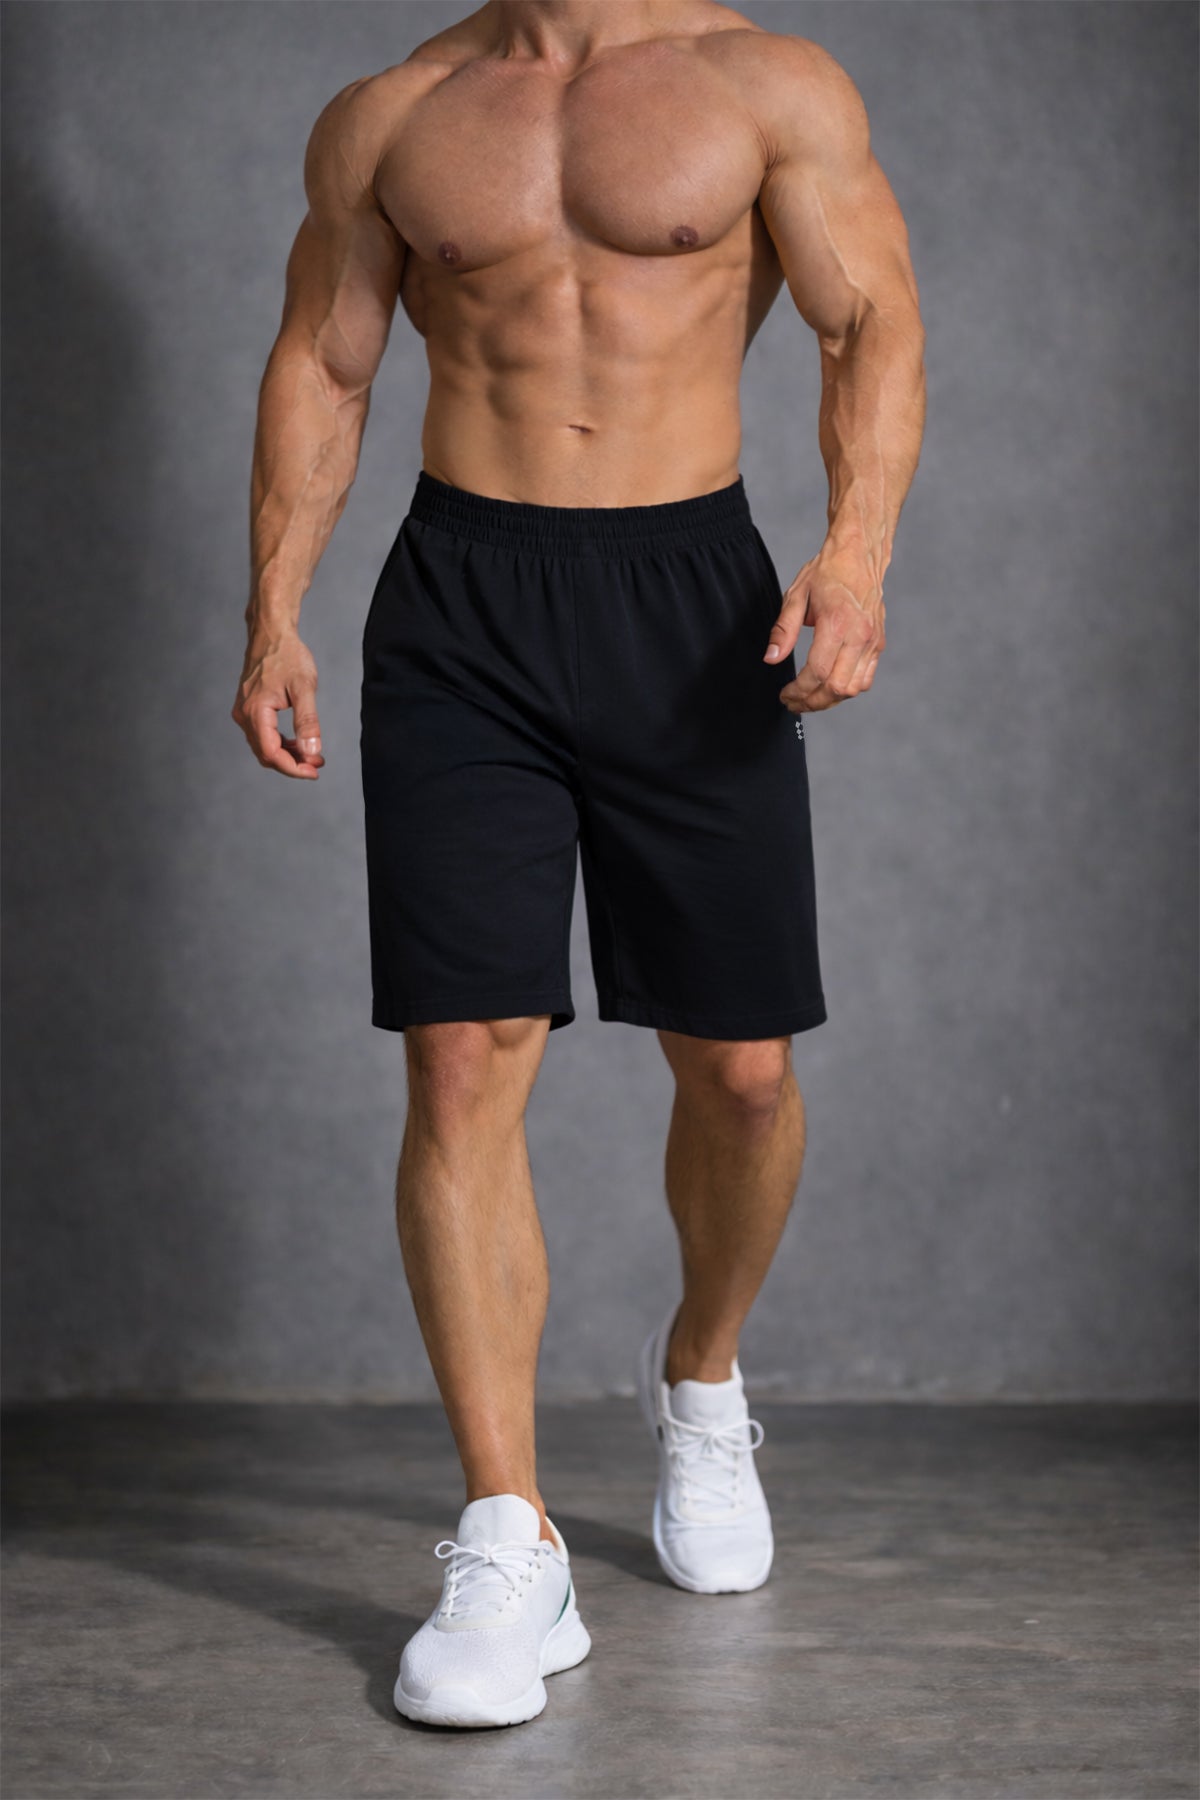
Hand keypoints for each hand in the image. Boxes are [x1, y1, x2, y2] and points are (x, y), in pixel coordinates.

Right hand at [231, 628, 325, 777]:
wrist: (272, 634)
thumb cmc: (288, 656)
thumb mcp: (304, 688)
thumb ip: (307, 721)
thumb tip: (311, 751)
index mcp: (256, 712)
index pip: (271, 753)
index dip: (293, 768)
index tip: (314, 771)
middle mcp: (244, 715)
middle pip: (266, 754)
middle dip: (293, 764)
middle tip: (318, 764)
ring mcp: (244, 712)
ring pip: (264, 746)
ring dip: (288, 755)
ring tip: (313, 755)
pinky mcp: (249, 708)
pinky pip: (263, 735)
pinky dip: (281, 743)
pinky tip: (300, 743)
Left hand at [763, 542, 885, 711]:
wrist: (860, 555)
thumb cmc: (827, 572)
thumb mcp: (796, 596)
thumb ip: (783, 630)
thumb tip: (771, 659)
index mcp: (837, 623)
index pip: (817, 672)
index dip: (798, 690)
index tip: (784, 694)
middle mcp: (860, 635)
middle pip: (836, 687)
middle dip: (812, 702)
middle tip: (793, 704)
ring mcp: (872, 641)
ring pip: (853, 689)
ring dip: (829, 700)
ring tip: (809, 699)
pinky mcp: (878, 644)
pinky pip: (865, 679)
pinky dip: (847, 690)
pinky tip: (828, 687)